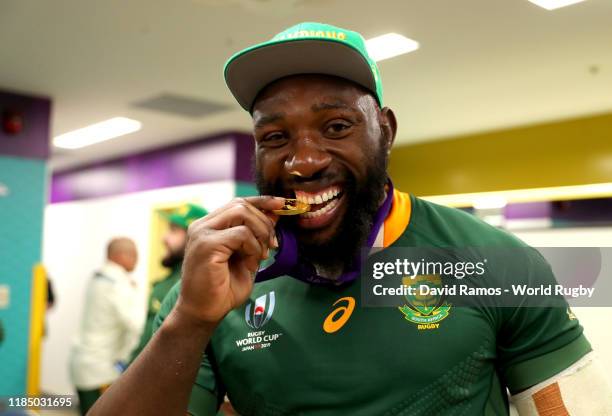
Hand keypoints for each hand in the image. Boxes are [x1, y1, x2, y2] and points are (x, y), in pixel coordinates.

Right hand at [175, 196, 284, 327]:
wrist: (204, 313)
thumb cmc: (223, 288)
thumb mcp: (247, 257)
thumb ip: (257, 236)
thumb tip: (275, 214)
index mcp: (210, 226)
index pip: (238, 202)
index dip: (261, 201)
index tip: (281, 204)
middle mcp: (202, 225)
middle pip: (241, 205)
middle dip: (264, 222)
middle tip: (273, 244)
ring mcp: (202, 233)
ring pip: (241, 213)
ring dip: (260, 233)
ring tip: (262, 255)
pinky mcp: (206, 245)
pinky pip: (241, 234)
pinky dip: (253, 247)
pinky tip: (252, 262)